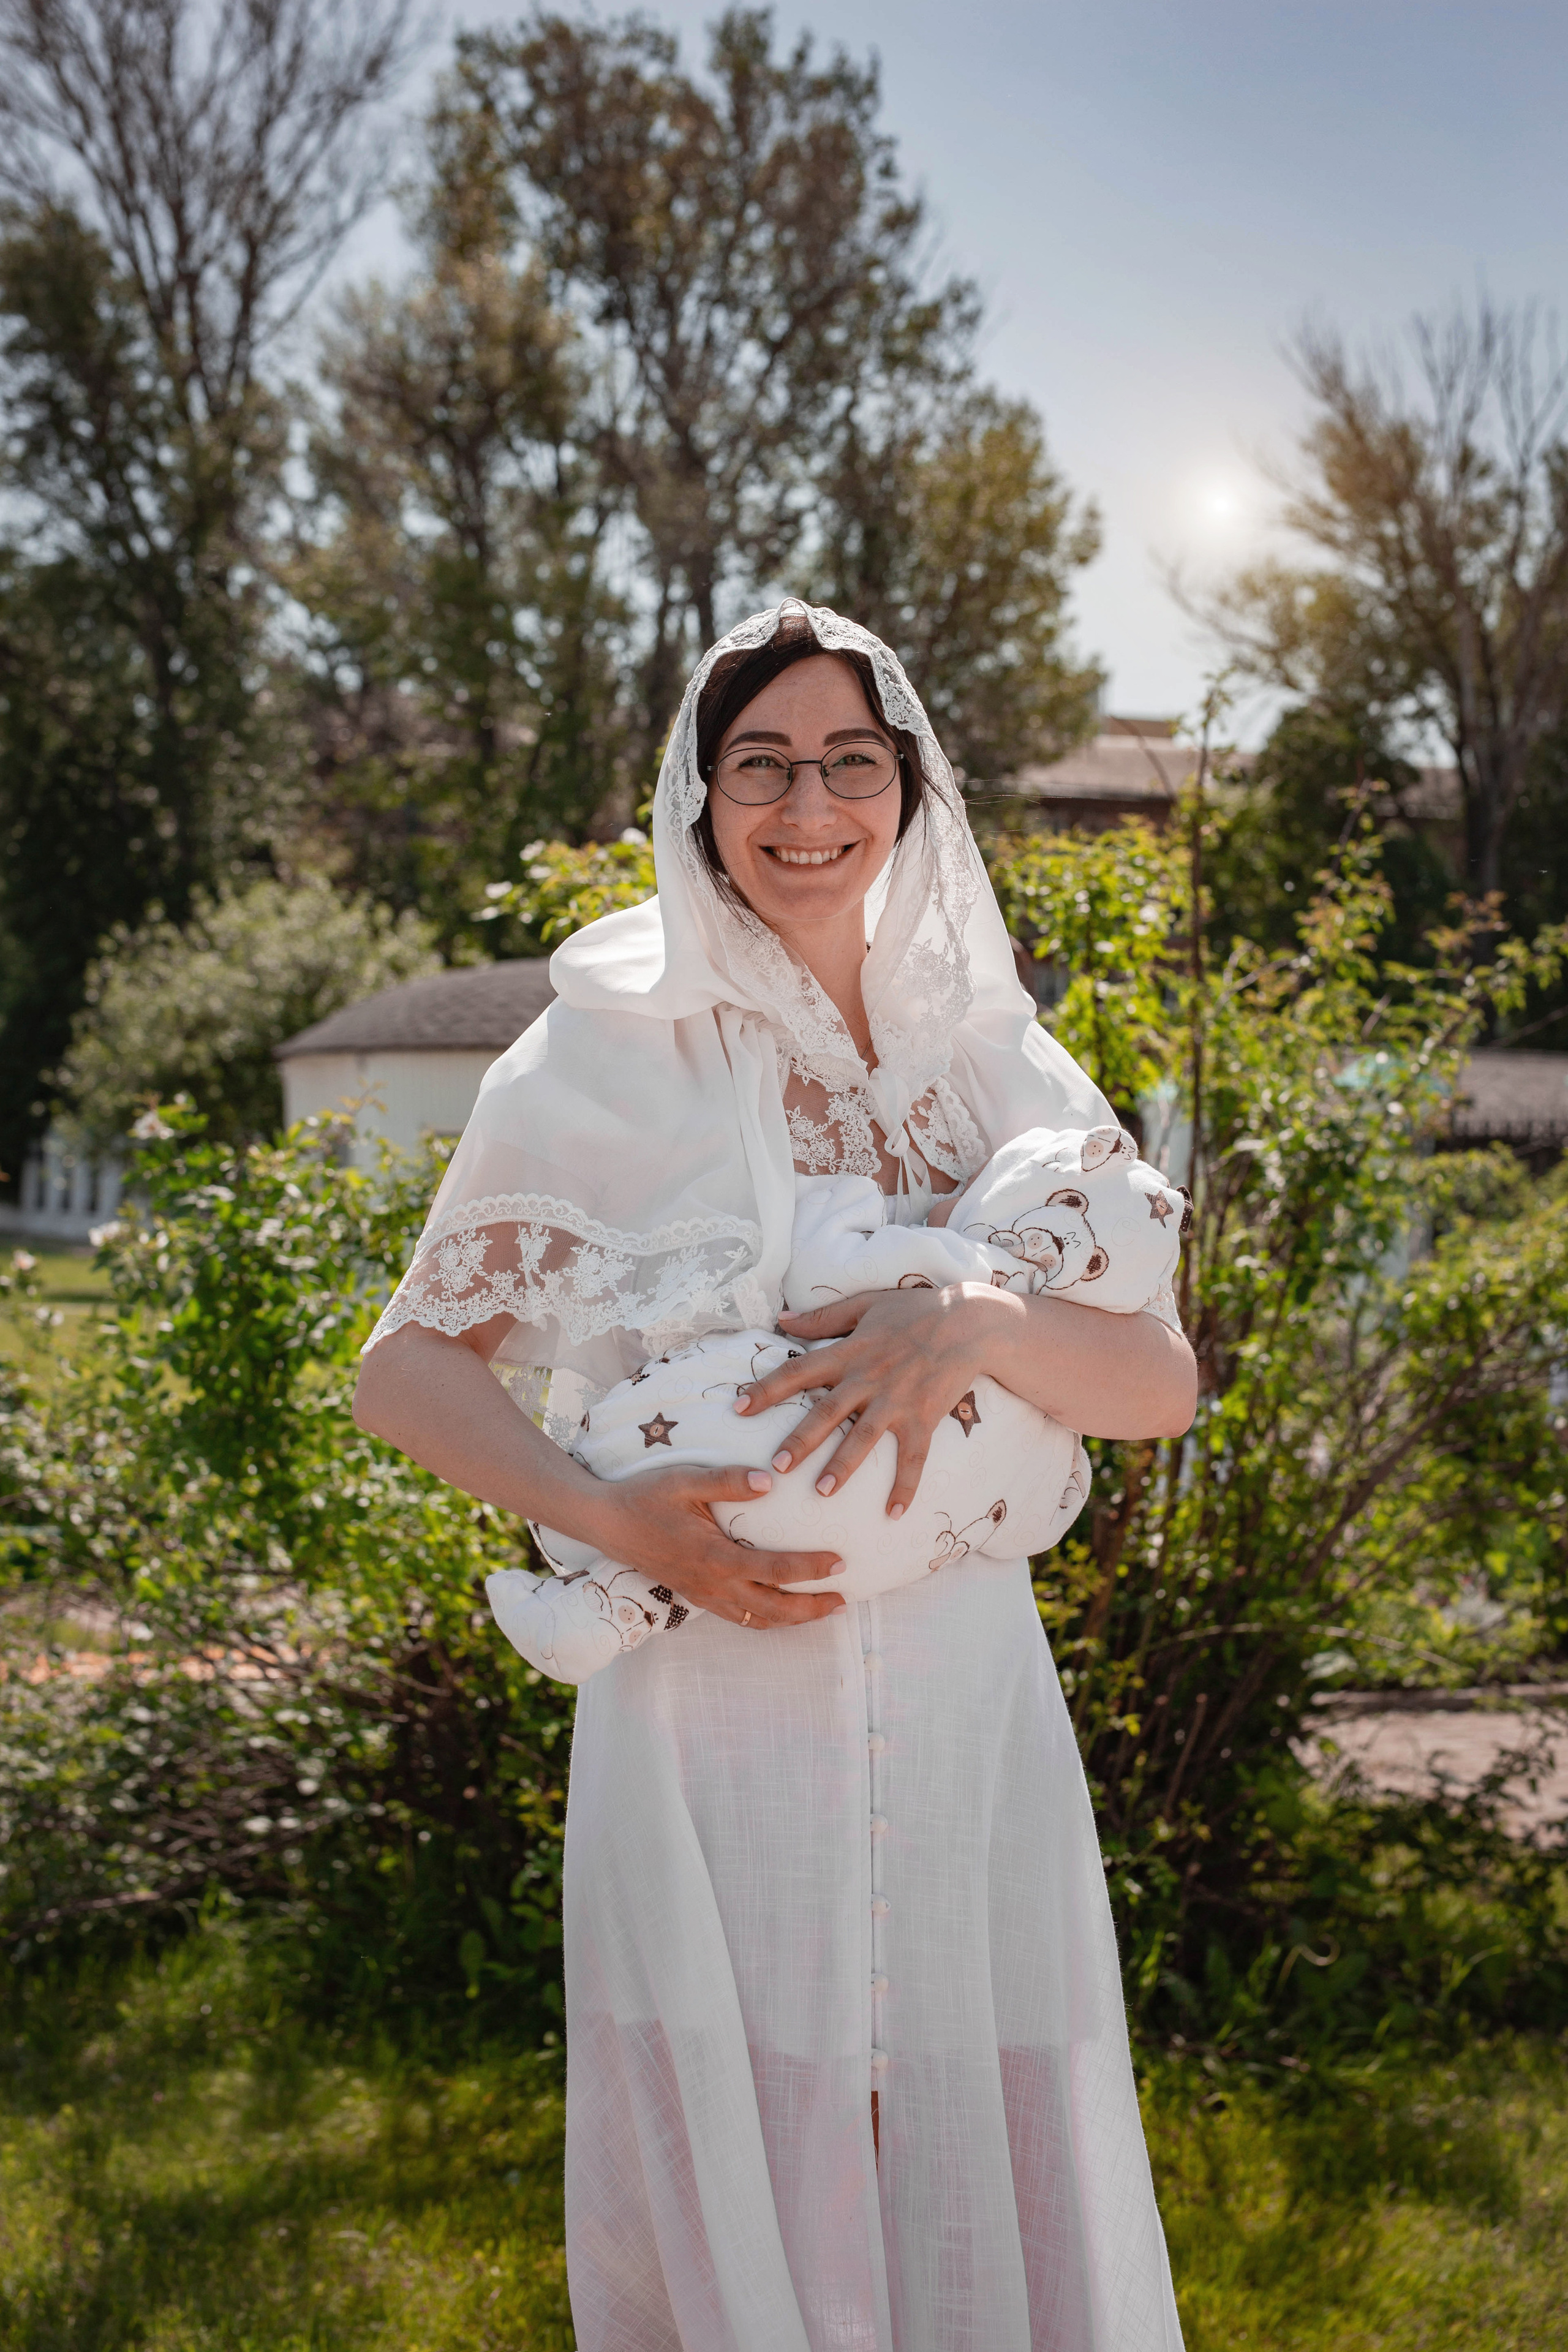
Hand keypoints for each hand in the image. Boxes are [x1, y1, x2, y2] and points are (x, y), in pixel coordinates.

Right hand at [587, 1464, 845, 1629]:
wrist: (606, 1523)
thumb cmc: (645, 1497)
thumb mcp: (685, 1480)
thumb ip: (728, 1481)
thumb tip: (770, 1480)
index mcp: (715, 1557)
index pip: (775, 1569)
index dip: (811, 1569)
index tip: (840, 1562)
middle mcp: (712, 1584)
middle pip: (773, 1608)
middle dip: (812, 1608)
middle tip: (844, 1599)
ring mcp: (702, 1594)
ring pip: (756, 1619)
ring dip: (791, 1618)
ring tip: (821, 1610)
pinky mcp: (694, 1595)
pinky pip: (737, 1616)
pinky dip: (764, 1618)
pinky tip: (778, 1608)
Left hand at [737, 1284, 1000, 1518]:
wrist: (970, 1321)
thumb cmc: (916, 1310)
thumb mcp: (866, 1304)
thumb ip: (823, 1317)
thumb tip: (781, 1320)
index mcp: (849, 1352)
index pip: (798, 1371)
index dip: (766, 1390)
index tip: (738, 1409)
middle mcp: (868, 1378)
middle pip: (826, 1412)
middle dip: (800, 1440)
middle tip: (776, 1467)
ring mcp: (897, 1401)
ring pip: (864, 1438)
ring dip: (844, 1466)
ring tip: (823, 1492)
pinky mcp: (925, 1417)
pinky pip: (914, 1457)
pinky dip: (905, 1485)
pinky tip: (894, 1513)